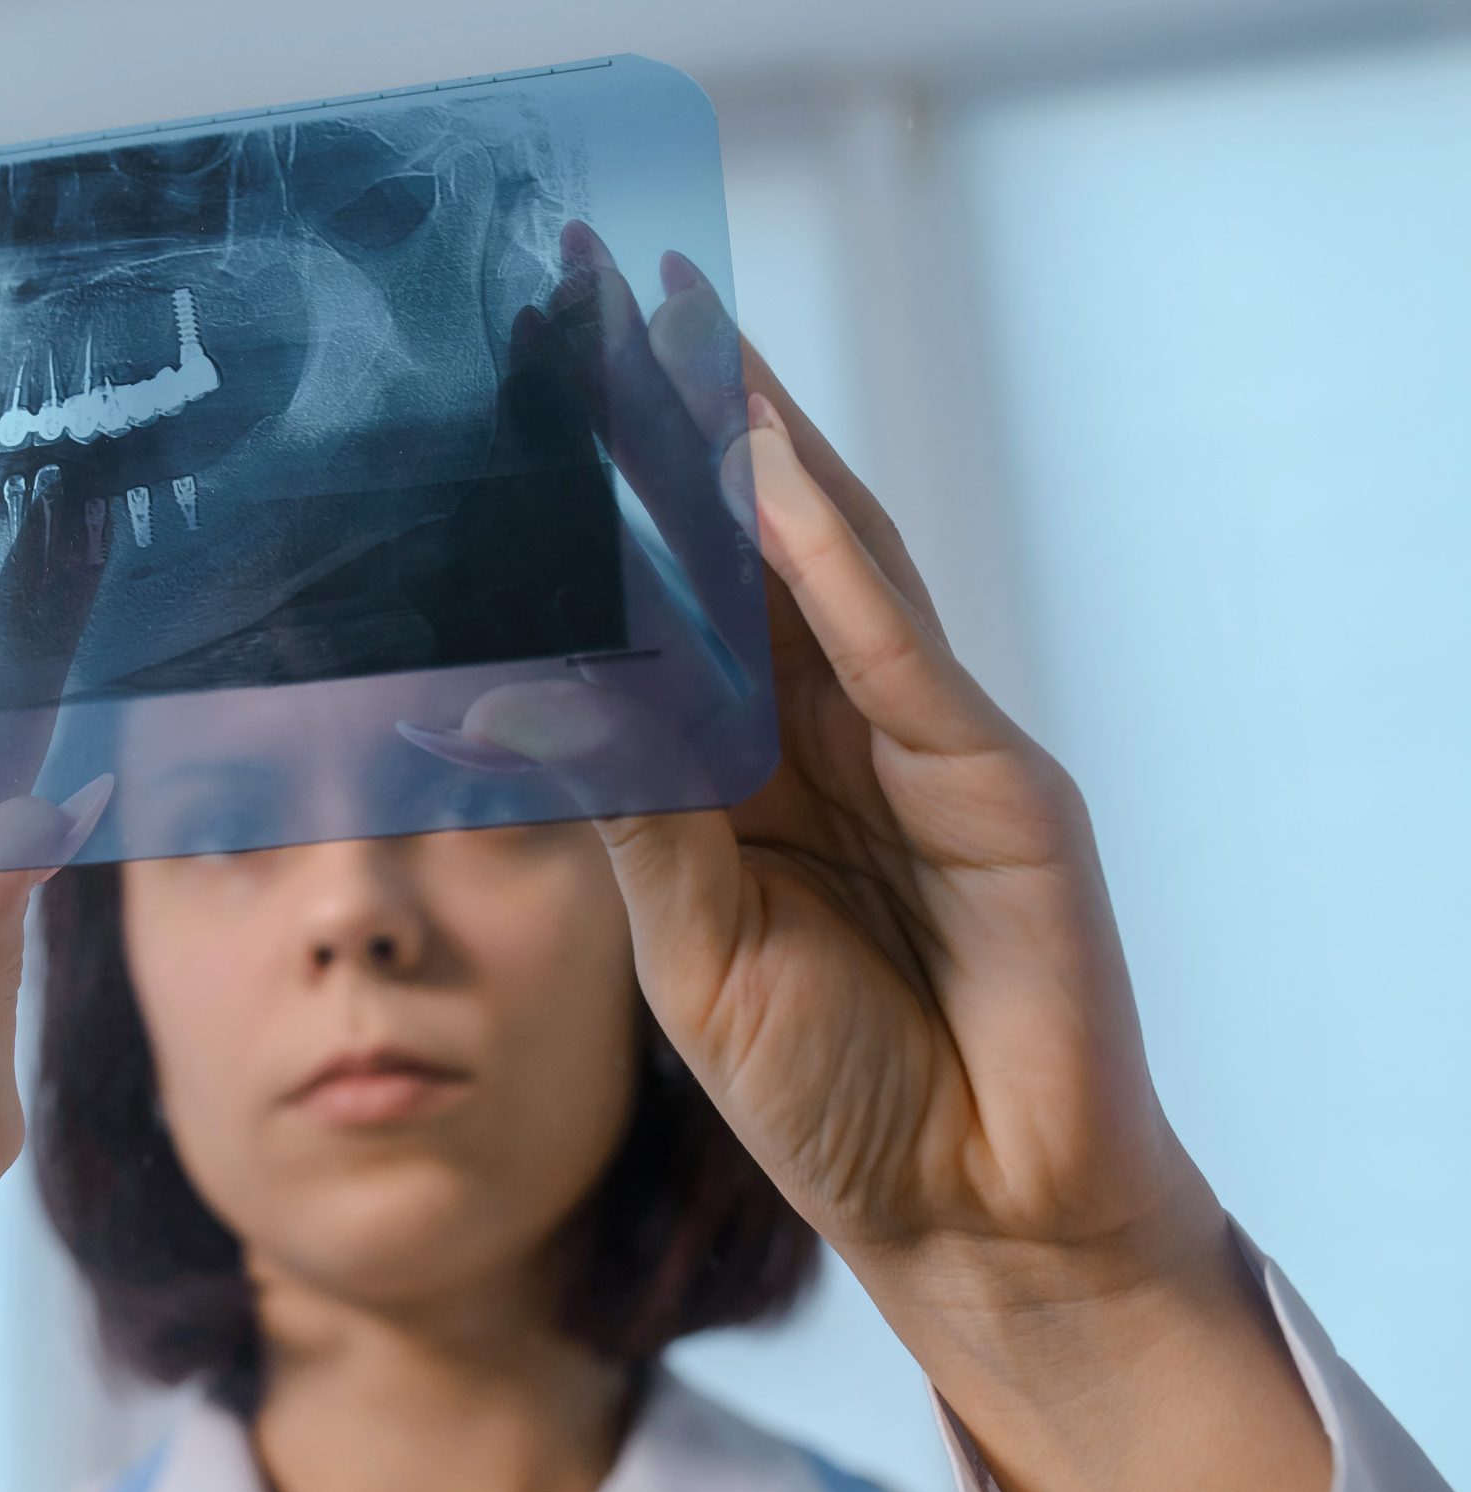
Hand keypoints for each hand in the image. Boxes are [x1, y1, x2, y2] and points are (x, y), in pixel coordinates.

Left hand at [462, 223, 1330, 1491]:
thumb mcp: (693, 938)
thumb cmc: (835, 1081)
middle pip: (741, 534)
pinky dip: (834, 563)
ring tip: (669, 325)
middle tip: (582, 279)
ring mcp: (926, 737)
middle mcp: (836, 720)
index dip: (599, 481)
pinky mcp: (1003, 787)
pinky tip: (770, 476)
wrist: (974, 1212)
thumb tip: (487, 703)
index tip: (515, 374)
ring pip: (825, 558)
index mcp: (752, 756)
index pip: (667, 585)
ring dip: (748, 440)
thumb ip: (622, 808)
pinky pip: (903, 655)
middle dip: (666, 412)